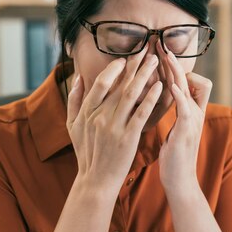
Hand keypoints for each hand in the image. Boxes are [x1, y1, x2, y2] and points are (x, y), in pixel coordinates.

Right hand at [66, 45, 162, 191]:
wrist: (95, 180)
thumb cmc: (86, 152)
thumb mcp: (72, 126)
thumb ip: (74, 101)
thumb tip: (78, 78)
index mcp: (86, 112)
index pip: (100, 83)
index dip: (113, 69)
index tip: (125, 59)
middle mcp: (99, 116)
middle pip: (118, 85)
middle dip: (134, 66)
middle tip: (147, 51)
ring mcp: (114, 127)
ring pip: (131, 94)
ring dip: (144, 76)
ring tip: (155, 62)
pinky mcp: (128, 137)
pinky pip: (141, 113)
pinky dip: (150, 98)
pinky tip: (160, 87)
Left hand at [156, 40, 212, 191]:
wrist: (180, 181)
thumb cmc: (174, 158)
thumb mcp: (174, 130)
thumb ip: (174, 114)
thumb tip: (162, 99)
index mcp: (191, 113)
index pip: (190, 82)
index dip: (177, 69)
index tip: (160, 57)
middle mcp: (195, 113)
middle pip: (191, 79)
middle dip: (176, 63)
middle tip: (162, 47)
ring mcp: (193, 122)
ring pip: (190, 89)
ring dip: (177, 72)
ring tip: (166, 58)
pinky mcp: (186, 132)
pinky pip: (186, 108)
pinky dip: (180, 95)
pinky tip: (170, 86)